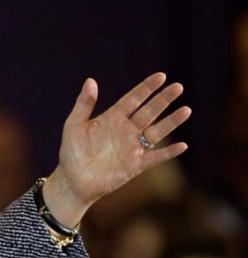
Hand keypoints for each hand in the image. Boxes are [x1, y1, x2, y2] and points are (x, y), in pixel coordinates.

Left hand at [43, 72, 190, 227]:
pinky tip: (182, 146)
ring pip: (156, 132)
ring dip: (171, 122)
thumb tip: (90, 80)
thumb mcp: (74, 126)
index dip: (147, 88)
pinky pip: (155, 158)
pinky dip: (168, 153)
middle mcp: (126, 130)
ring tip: (186, 110)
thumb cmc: (71, 153)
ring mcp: (132, 148)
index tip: (161, 76)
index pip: (133, 99)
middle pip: (149, 112)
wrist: (72, 181)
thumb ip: (83, 104)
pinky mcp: (135, 166)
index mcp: (112, 118)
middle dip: (163, 100)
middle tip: (178, 87)